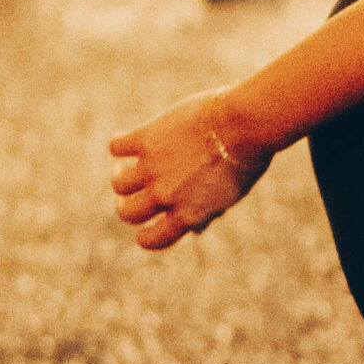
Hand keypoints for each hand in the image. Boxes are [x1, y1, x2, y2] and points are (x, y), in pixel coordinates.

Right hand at [109, 90, 270, 248]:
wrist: (245, 123)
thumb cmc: (247, 156)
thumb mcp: (231, 194)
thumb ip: (208, 212)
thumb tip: (197, 229)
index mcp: (188, 215)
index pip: (151, 240)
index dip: (144, 236)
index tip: (145, 226)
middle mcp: (166, 195)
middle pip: (127, 213)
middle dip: (125, 206)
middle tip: (129, 195)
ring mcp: (153, 168)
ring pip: (119, 183)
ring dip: (119, 176)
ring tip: (123, 167)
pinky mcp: (146, 139)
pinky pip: (117, 146)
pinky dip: (118, 144)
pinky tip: (125, 140)